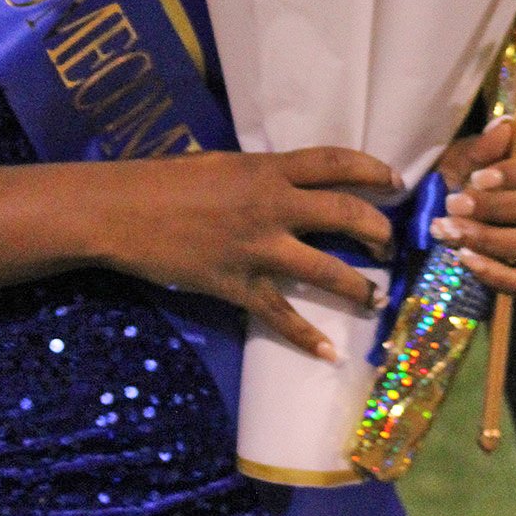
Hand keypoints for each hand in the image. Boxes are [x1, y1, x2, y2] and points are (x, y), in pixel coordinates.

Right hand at [92, 146, 399, 359]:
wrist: (120, 212)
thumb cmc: (165, 180)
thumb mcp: (222, 164)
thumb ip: (261, 175)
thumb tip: (290, 183)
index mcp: (268, 169)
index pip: (336, 162)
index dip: (373, 170)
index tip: (395, 181)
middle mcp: (272, 205)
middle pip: (345, 215)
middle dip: (378, 231)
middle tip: (389, 245)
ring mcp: (256, 248)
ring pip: (326, 270)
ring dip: (359, 287)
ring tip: (377, 298)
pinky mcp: (236, 285)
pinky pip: (281, 316)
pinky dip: (307, 337)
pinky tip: (329, 353)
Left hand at [433, 118, 515, 297]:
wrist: (459, 209)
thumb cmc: (470, 174)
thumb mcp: (468, 156)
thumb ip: (483, 146)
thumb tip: (503, 129)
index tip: (478, 178)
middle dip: (496, 207)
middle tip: (454, 204)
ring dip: (491, 240)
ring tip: (451, 231)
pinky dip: (497, 275)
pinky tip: (466, 259)